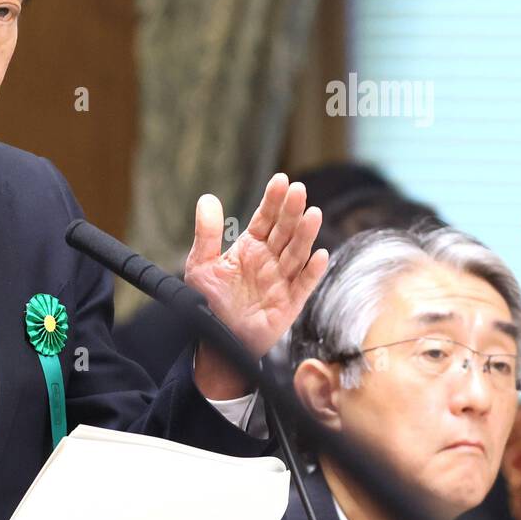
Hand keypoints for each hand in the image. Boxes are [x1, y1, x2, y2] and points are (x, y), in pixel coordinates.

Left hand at [184, 173, 327, 394]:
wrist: (214, 339)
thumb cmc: (208, 302)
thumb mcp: (200, 264)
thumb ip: (207, 233)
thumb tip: (207, 198)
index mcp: (250, 248)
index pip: (265, 218)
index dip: (273, 200)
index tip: (281, 180)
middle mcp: (269, 260)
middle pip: (284, 231)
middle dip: (291, 211)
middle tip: (298, 190)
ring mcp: (281, 281)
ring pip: (297, 253)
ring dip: (305, 234)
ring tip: (312, 213)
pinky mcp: (289, 303)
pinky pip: (303, 285)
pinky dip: (312, 271)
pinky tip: (319, 255)